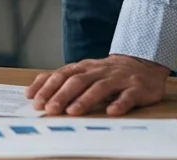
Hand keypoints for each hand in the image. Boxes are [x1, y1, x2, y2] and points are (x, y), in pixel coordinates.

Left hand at [25, 55, 168, 115]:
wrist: (143, 63)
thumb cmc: (107, 73)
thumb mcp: (83, 72)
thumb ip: (61, 80)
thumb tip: (33, 92)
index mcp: (84, 68)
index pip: (61, 75)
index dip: (47, 87)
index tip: (34, 99)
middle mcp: (98, 71)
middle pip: (77, 81)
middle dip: (61, 95)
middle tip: (49, 109)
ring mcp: (118, 78)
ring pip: (99, 87)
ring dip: (85, 99)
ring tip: (73, 111)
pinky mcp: (136, 88)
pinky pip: (127, 96)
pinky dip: (119, 103)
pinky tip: (111, 111)